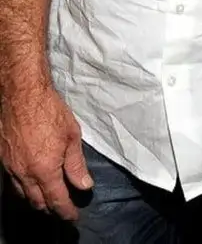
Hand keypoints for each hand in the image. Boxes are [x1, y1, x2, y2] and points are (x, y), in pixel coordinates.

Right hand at [0, 84, 92, 220]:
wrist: (22, 95)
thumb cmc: (50, 111)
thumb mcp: (71, 135)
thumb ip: (76, 164)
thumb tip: (84, 185)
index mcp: (45, 170)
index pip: (56, 199)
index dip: (65, 211)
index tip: (73, 217)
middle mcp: (25, 174)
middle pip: (37, 202)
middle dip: (50, 208)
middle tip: (61, 209)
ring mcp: (11, 167)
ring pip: (22, 194)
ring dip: (36, 200)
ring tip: (47, 199)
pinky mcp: (4, 159)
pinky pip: (13, 183)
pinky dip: (23, 188)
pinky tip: (30, 183)